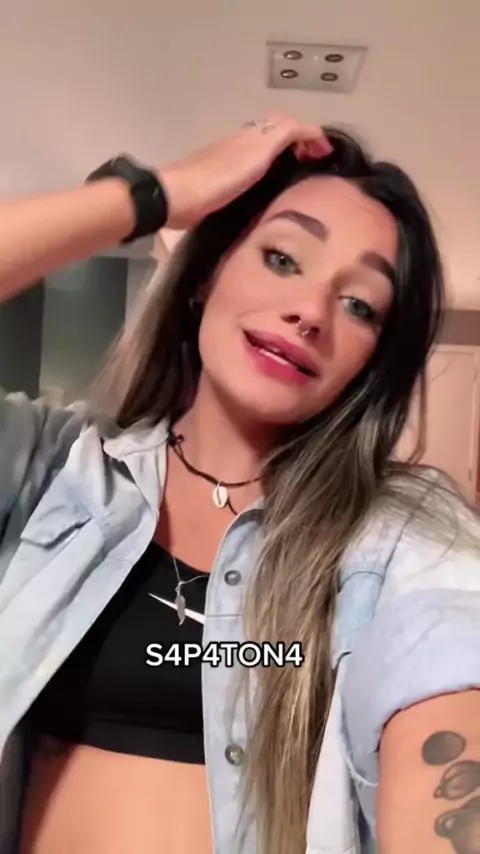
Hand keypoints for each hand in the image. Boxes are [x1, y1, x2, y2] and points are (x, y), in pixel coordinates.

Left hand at [158, 114, 331, 229]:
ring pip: (266, 145)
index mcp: (255, 134)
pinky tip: (270, 183)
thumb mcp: (257, 154)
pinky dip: (270, 165)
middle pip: (278, 131)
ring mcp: (231, 157)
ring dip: (286, 152)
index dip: (312, 135)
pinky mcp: (222, 175)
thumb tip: (306, 128)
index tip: (328, 153)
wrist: (179, 196)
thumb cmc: (219, 178)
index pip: (291, 125)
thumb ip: (281, 136)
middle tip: (315, 161)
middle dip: (300, 140)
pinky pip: (254, 162)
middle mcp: (244, 140)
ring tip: (298, 171)